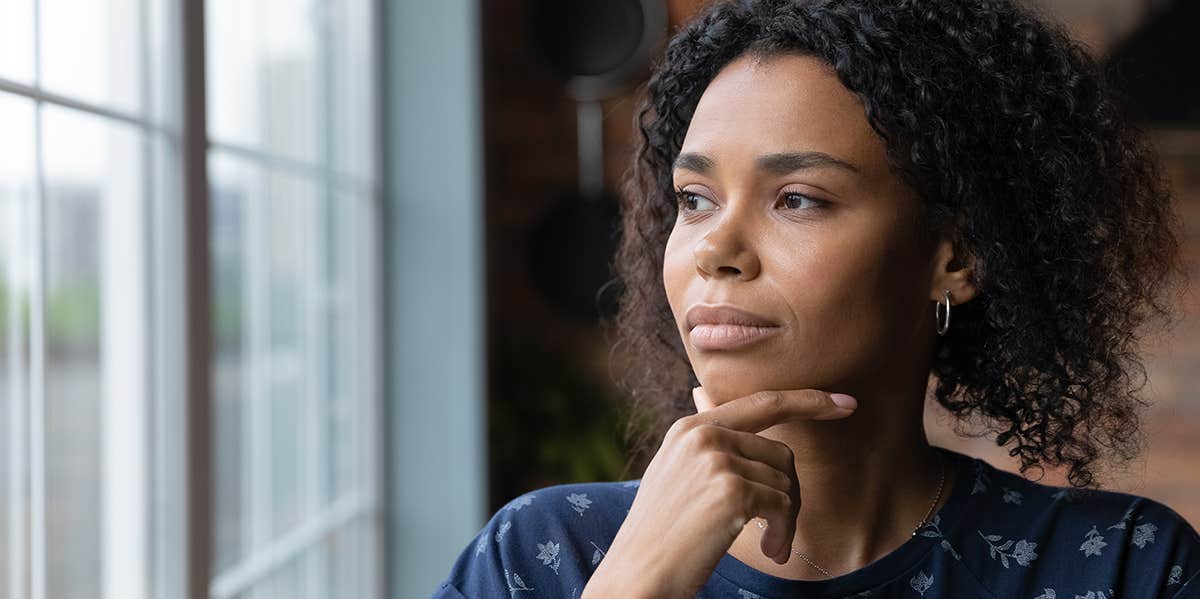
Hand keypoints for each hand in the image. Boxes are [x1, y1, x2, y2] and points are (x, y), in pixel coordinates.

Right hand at [584, 387, 856, 597]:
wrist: (638, 574)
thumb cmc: (661, 533)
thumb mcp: (674, 472)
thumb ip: (700, 438)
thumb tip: (702, 392)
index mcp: (690, 428)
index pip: (763, 402)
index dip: (808, 400)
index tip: (845, 404)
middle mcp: (703, 436)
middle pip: (781, 453)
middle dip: (790, 494)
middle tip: (779, 530)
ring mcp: (716, 460)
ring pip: (786, 482)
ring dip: (787, 521)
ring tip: (771, 544)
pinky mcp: (731, 490)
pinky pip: (784, 505)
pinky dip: (784, 533)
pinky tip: (771, 550)